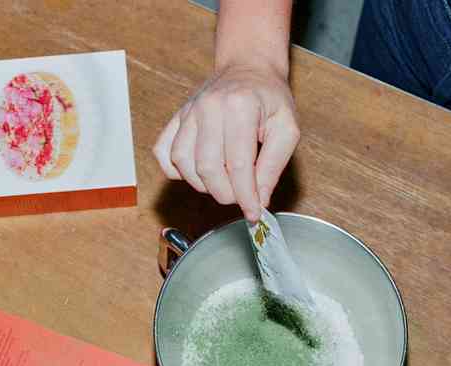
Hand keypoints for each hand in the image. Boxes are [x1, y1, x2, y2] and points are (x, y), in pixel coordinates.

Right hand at [153, 63, 299, 221]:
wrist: (248, 67)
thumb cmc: (269, 97)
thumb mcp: (286, 128)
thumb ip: (273, 165)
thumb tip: (259, 199)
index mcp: (240, 106)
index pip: (238, 165)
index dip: (245, 196)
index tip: (253, 214)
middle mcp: (208, 107)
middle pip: (207, 168)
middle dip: (225, 194)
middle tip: (241, 196)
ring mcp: (188, 112)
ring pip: (183, 164)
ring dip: (203, 185)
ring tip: (224, 182)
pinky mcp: (176, 118)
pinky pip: (164, 153)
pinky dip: (176, 170)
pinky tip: (197, 171)